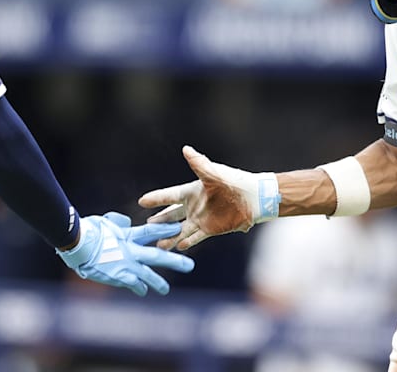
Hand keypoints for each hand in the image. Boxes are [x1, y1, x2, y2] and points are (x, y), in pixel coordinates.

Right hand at [57, 212, 193, 295]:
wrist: (77, 243)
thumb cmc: (87, 230)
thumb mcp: (105, 221)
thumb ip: (119, 221)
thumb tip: (126, 222)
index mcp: (127, 234)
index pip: (151, 232)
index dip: (166, 230)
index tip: (179, 228)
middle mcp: (130, 250)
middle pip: (157, 255)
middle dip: (175, 261)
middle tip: (190, 266)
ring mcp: (125, 264)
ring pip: (147, 275)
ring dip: (158, 283)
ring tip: (165, 290)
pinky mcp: (117, 276)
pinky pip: (131, 284)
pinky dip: (137, 287)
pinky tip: (143, 291)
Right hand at [138, 145, 279, 250]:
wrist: (254, 198)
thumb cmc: (234, 181)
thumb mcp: (214, 173)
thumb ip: (199, 164)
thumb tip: (186, 149)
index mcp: (192, 191)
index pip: (169, 195)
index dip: (156, 198)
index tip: (142, 201)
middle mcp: (194, 206)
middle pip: (171, 215)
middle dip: (159, 221)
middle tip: (146, 227)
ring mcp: (201, 219)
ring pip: (180, 229)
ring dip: (169, 236)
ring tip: (158, 244)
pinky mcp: (210, 229)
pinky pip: (195, 237)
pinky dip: (186, 242)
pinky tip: (177, 247)